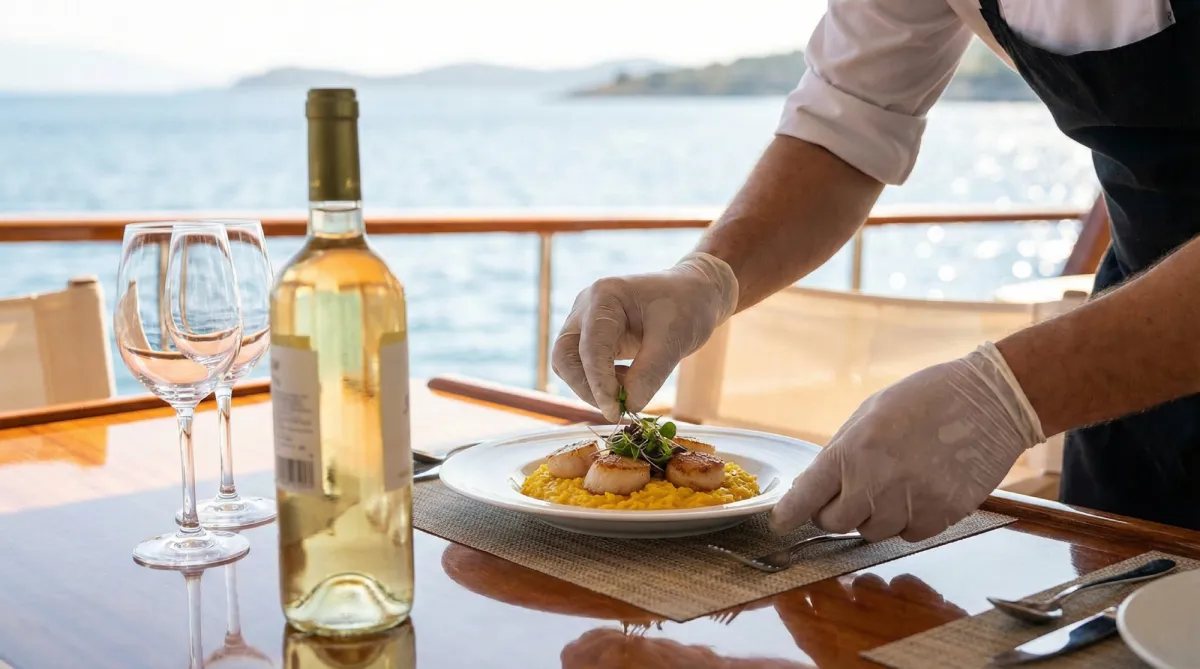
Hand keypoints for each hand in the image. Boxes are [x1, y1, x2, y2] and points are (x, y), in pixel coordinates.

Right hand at [553, 252, 737, 420]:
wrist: (695, 293)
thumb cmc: (688, 307)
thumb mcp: (675, 339)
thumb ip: (650, 373)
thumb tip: (628, 406)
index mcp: (605, 296)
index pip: (590, 346)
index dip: (599, 382)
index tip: (615, 410)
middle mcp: (586, 307)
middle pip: (565, 356)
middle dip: (586, 387)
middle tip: (616, 410)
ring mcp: (586, 322)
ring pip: (569, 364)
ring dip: (591, 387)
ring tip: (628, 393)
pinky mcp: (593, 337)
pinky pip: (584, 366)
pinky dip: (601, 382)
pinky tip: (629, 383)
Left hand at [768, 343, 1043, 541]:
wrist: (989, 401)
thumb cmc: (925, 398)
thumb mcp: (869, 413)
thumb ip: (841, 451)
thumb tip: (814, 485)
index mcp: (852, 451)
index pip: (807, 498)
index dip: (789, 514)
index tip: (781, 522)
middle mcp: (876, 482)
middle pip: (835, 523)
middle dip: (834, 512)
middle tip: (847, 492)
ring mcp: (910, 502)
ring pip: (872, 531)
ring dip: (873, 515)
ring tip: (893, 480)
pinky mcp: (942, 516)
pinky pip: (908, 534)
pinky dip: (907, 520)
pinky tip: (919, 490)